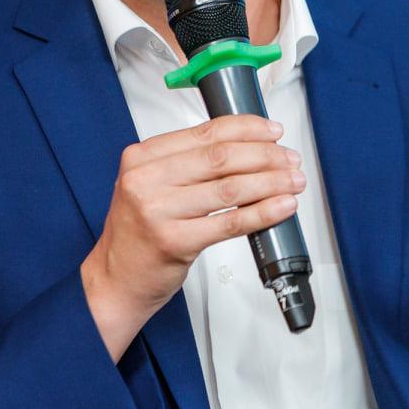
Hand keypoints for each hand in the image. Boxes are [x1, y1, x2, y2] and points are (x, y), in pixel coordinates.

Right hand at [83, 115, 305, 361]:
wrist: (115, 279)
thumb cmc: (138, 232)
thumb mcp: (150, 185)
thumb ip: (187, 163)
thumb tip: (247, 147)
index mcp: (142, 156)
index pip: (206, 131)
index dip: (247, 129)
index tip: (273, 132)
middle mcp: (146, 179)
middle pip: (221, 157)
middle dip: (265, 156)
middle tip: (289, 160)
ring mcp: (158, 211)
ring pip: (230, 188)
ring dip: (270, 182)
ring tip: (293, 182)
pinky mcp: (175, 241)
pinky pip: (230, 222)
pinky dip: (262, 213)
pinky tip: (281, 207)